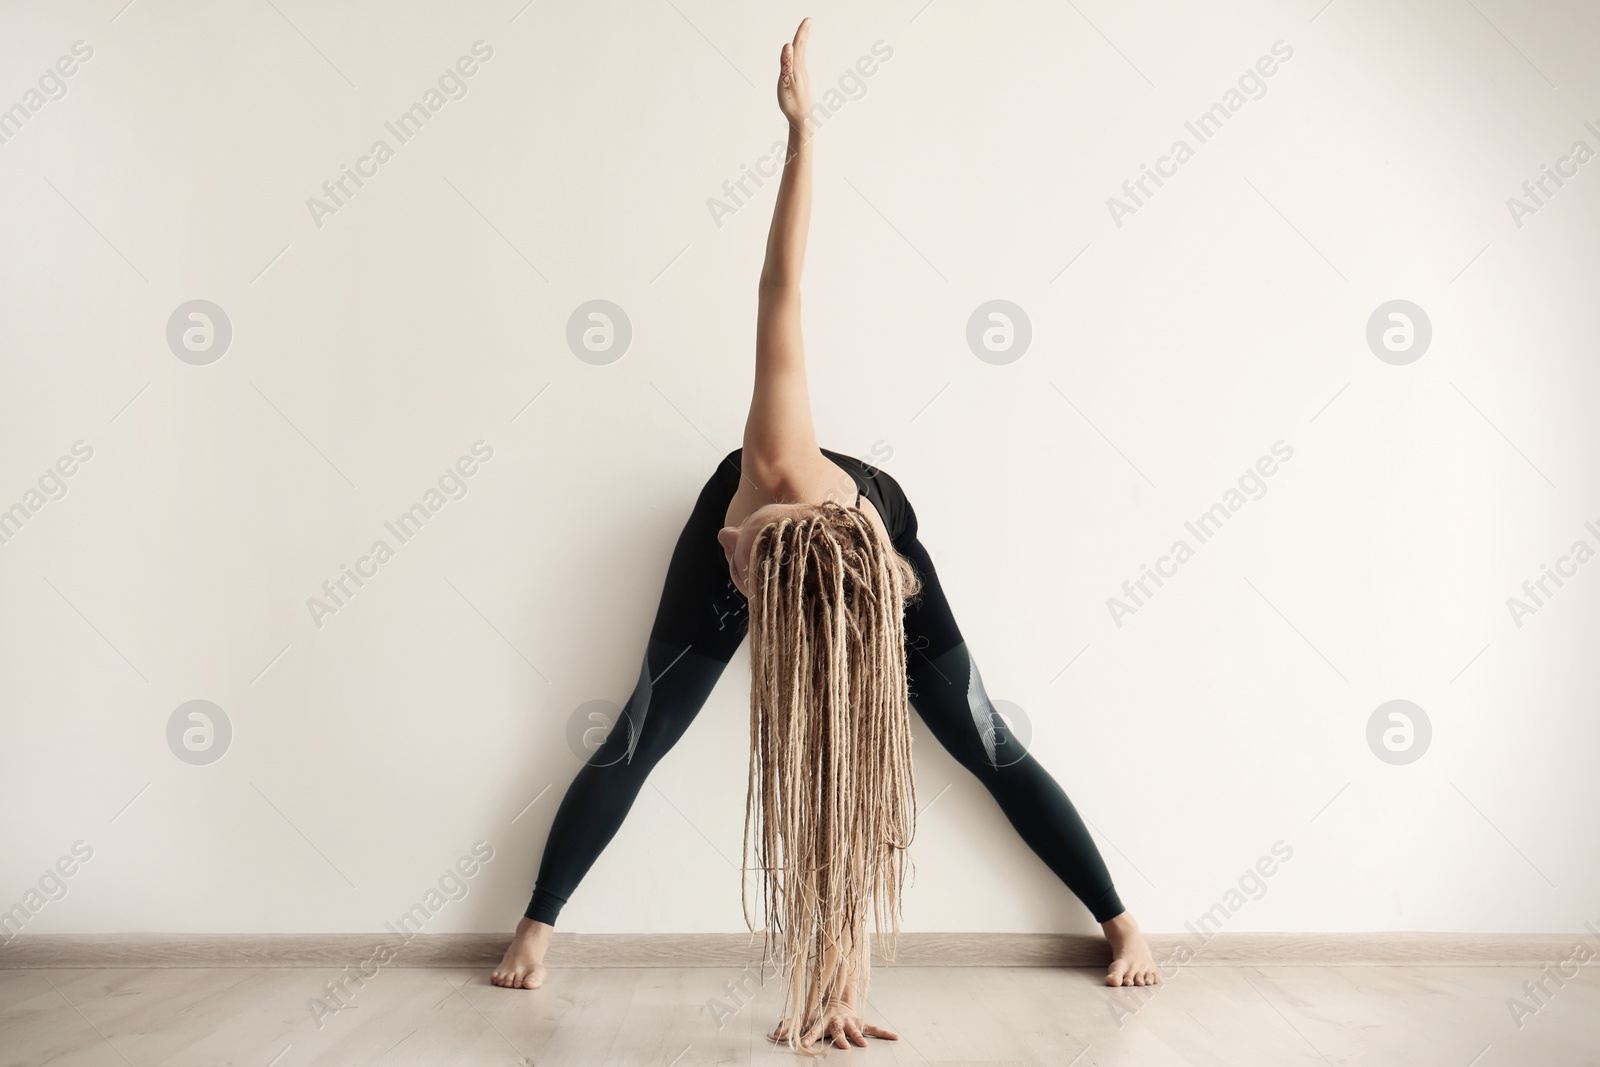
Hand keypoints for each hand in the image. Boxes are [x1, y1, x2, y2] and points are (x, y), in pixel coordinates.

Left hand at [768, 997, 899, 1050]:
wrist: (838, 997)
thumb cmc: (820, 1013)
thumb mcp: (805, 1019)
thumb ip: (791, 1025)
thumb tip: (776, 1033)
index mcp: (822, 1021)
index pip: (814, 1029)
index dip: (809, 1037)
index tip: (804, 1045)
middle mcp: (837, 1021)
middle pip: (838, 1030)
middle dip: (840, 1038)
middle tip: (843, 1046)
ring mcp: (850, 1022)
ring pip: (855, 1029)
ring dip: (859, 1036)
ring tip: (864, 1045)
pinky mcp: (861, 1023)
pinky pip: (874, 1028)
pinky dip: (884, 1033)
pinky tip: (894, 1037)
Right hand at [776, 18, 811, 129]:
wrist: (802, 119)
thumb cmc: (791, 103)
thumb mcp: (785, 82)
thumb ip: (786, 63)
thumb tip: (788, 45)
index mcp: (797, 68)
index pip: (799, 45)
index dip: (802, 32)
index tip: (808, 19)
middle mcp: (801, 70)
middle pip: (801, 48)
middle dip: (803, 34)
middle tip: (807, 21)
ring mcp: (802, 76)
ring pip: (801, 56)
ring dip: (801, 43)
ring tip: (802, 34)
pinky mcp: (801, 82)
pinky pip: (799, 64)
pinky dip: (798, 55)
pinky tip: (797, 58)